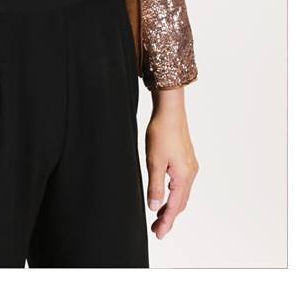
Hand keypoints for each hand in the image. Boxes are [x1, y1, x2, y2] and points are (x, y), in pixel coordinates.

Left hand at [145, 89, 198, 239]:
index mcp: (184, 176)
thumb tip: (155, 207)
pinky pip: (182, 184)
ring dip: (172, 206)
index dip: (166, 222)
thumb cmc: (161, 133)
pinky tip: (166, 194)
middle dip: (169, 217)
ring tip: (159, 215)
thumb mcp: (154, 161)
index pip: (175, 206)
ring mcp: (190, 166)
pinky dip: (174, 194)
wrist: (170, 111)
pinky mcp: (186, 160)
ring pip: (182, 193)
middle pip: (181, 202)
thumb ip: (155, 186)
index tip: (158, 234)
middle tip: (157, 229)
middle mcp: (190, 173)